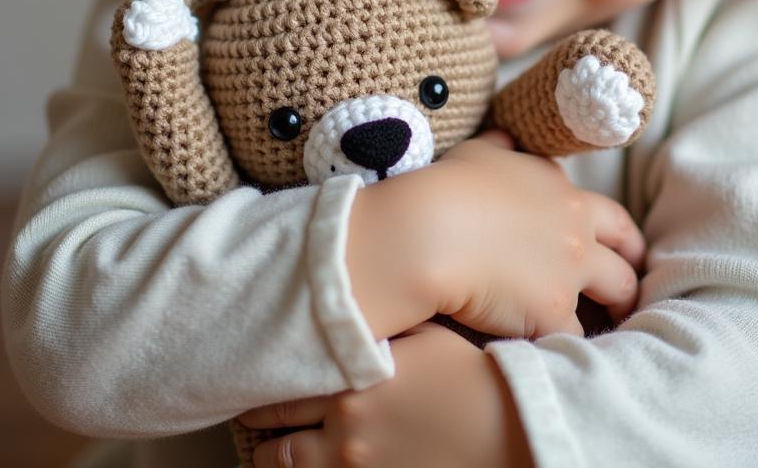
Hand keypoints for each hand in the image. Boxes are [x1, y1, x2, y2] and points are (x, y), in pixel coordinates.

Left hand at [241, 322, 532, 467]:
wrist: (506, 426)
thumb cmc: (468, 375)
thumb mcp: (423, 335)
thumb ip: (380, 329)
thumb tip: (348, 306)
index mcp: (353, 384)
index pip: (283, 391)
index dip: (263, 389)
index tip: (253, 378)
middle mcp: (345, 431)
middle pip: (277, 438)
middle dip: (262, 427)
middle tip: (252, 418)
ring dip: (275, 460)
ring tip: (268, 452)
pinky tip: (301, 467)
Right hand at [429, 131, 644, 335]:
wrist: (430, 230)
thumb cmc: (448, 187)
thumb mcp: (478, 154)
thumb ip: (500, 147)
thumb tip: (507, 141)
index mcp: (562, 192)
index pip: (608, 213)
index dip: (615, 232)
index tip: (616, 246)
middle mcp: (576, 228)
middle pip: (626, 250)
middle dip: (632, 267)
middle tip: (626, 288)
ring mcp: (570, 270)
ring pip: (618, 291)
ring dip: (616, 308)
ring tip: (610, 324)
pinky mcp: (553, 310)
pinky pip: (576, 334)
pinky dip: (570, 340)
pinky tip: (565, 349)